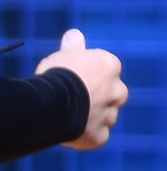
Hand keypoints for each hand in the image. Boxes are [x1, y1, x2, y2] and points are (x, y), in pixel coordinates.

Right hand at [35, 28, 127, 149]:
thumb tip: (75, 34)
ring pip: (103, 115)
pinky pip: (94, 134)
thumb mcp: (63, 54)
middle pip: (108, 92)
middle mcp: (117, 91)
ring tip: (65, 113)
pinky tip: (68, 129)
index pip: (101, 66)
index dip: (84, 70)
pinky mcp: (100, 136)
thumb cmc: (59, 75)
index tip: (69, 74)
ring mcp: (110, 116)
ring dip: (90, 114)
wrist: (54, 105)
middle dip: (94, 94)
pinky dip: (84, 133)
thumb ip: (73, 45)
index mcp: (110, 66)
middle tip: (69, 95)